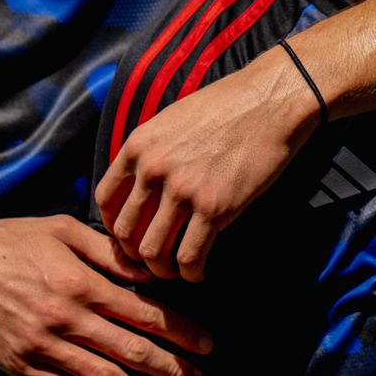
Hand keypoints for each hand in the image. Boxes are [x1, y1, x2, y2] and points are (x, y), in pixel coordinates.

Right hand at [0, 211, 209, 375]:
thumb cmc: (10, 239)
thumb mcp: (63, 231)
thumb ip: (108, 253)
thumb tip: (149, 271)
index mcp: (79, 284)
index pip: (143, 313)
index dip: (179, 331)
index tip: (204, 342)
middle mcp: (63, 319)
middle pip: (129, 352)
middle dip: (170, 366)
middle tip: (197, 374)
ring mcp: (39, 348)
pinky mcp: (18, 367)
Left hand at [96, 48, 320, 281]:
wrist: (270, 101)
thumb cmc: (227, 106)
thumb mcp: (172, 119)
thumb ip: (151, 152)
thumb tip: (143, 186)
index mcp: (138, 145)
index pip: (106, 200)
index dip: (115, 226)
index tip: (130, 236)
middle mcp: (153, 169)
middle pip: (125, 232)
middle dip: (135, 255)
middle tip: (153, 260)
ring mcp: (182, 190)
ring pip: (152, 251)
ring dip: (161, 270)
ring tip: (175, 271)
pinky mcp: (213, 207)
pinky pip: (188, 256)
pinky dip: (190, 273)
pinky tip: (198, 272)